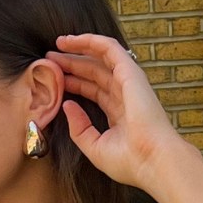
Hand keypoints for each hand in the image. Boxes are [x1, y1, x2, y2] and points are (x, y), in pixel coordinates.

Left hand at [50, 32, 187, 193]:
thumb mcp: (95, 147)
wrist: (152, 161)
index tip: (54, 80)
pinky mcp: (130, 73)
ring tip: (58, 44)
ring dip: (79, 49)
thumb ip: (80, 128)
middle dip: (72, 64)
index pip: (94, 92)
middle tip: (50, 59)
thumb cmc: (130, 162)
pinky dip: (91, 41)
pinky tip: (72, 40)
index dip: (74, 83)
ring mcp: (129, 83)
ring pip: (100, 58)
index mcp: (119, 114)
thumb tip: (67, 105)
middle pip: (94, 73)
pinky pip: (109, 49)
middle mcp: (125, 96)